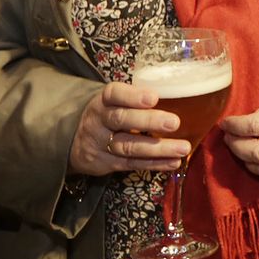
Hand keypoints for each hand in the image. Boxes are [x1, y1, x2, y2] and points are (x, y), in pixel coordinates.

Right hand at [68, 82, 187, 175]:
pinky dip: (154, 164)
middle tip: (174, 123)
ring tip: (183, 148)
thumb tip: (182, 95)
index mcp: (104, 100)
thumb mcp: (116, 101)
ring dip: (158, 148)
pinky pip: (131, 164)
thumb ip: (139, 99)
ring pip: (128, 146)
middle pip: (121, 119)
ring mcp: (100, 143)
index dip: (133, 96)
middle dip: (149, 121)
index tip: (153, 97)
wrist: (75, 140)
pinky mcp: (105, 163)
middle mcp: (99, 120)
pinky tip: (173, 162)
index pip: (114, 94)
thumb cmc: (110, 114)